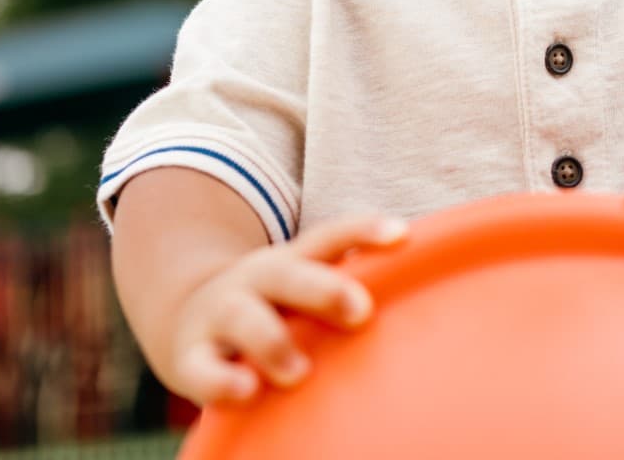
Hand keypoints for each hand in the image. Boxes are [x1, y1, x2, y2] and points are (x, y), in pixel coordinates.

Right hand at [167, 215, 407, 404]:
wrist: (185, 317)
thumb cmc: (274, 309)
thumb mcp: (302, 289)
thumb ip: (347, 294)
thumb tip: (437, 308)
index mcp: (291, 262)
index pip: (329, 238)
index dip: (363, 231)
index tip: (402, 234)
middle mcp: (258, 282)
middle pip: (289, 275)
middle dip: (324, 290)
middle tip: (361, 311)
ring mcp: (223, 317)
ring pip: (246, 319)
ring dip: (272, 342)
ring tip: (297, 372)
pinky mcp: (192, 358)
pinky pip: (204, 370)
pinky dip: (222, 381)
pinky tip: (245, 392)